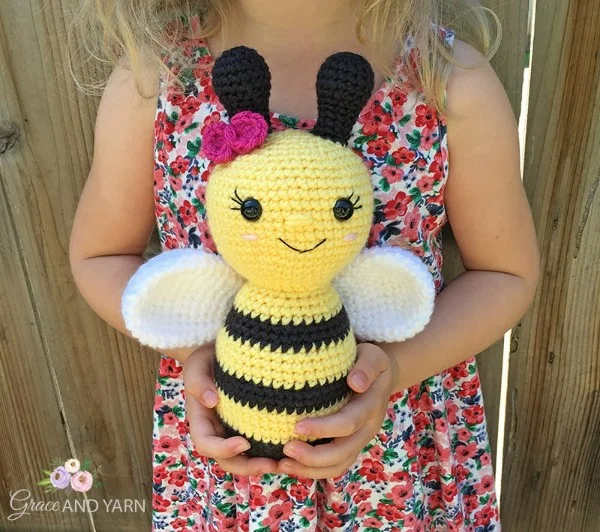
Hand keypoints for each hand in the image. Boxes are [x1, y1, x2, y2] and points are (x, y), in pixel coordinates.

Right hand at [184, 346, 278, 475]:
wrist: (221, 352)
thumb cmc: (207, 357)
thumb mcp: (197, 364)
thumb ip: (198, 381)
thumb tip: (211, 400)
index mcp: (201, 420)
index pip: (206, 444)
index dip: (223, 449)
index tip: (244, 443)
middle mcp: (217, 430)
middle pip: (228, 460)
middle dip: (248, 467)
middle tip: (272, 465)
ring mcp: (233, 430)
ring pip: (245, 458)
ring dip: (262, 465)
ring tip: (285, 463)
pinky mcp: (251, 425)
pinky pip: (259, 444)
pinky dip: (271, 451)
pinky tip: (291, 449)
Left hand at [277, 343, 397, 478]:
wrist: (378, 377)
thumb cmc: (369, 363)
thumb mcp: (373, 357)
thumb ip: (367, 367)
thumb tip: (356, 382)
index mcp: (371, 407)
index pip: (348, 423)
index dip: (324, 428)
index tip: (297, 427)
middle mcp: (366, 429)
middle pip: (342, 453)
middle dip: (313, 456)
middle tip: (285, 449)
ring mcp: (357, 441)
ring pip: (337, 465)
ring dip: (309, 469)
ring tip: (281, 463)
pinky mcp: (347, 446)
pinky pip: (331, 466)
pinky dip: (310, 470)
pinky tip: (287, 464)